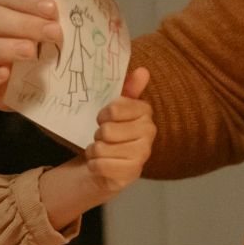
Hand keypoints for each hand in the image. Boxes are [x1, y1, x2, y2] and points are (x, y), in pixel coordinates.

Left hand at [40, 69, 155, 226]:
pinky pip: (100, 165)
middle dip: (98, 135)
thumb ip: (128, 88)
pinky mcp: (131, 173)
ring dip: (94, 150)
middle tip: (104, 138)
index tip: (105, 119)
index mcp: (145, 112)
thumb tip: (143, 71)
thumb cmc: (112, 132)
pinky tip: (101, 165)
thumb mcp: (116, 109)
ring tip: (103, 151)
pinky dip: (94, 165)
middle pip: (106, 130)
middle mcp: (149, 132)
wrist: (108, 165)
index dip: (103, 115)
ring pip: (102, 147)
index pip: (113, 109)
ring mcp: (142, 154)